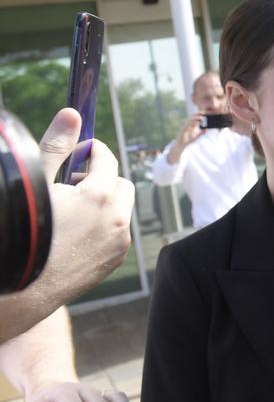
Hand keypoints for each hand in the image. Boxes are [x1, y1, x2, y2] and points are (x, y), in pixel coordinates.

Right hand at [38, 109, 133, 301]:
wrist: (23, 287)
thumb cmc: (26, 230)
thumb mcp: (36, 184)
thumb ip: (56, 148)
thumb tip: (73, 114)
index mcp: (99, 196)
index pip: (105, 157)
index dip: (91, 150)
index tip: (79, 151)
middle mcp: (116, 218)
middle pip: (119, 182)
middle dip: (100, 177)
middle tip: (72, 183)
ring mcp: (119, 241)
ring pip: (121, 207)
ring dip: (104, 201)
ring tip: (71, 208)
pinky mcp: (116, 258)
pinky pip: (118, 230)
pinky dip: (104, 223)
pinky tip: (75, 230)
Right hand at [167, 114, 205, 163]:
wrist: (181, 144)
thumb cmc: (188, 139)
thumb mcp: (197, 136)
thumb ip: (201, 133)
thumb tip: (207, 129)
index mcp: (191, 125)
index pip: (195, 118)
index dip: (199, 115)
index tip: (205, 112)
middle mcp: (188, 125)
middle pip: (193, 117)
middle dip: (198, 114)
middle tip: (204, 112)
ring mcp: (185, 127)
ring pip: (190, 120)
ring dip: (196, 118)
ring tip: (202, 117)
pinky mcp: (183, 130)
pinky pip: (188, 125)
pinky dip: (192, 123)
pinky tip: (197, 122)